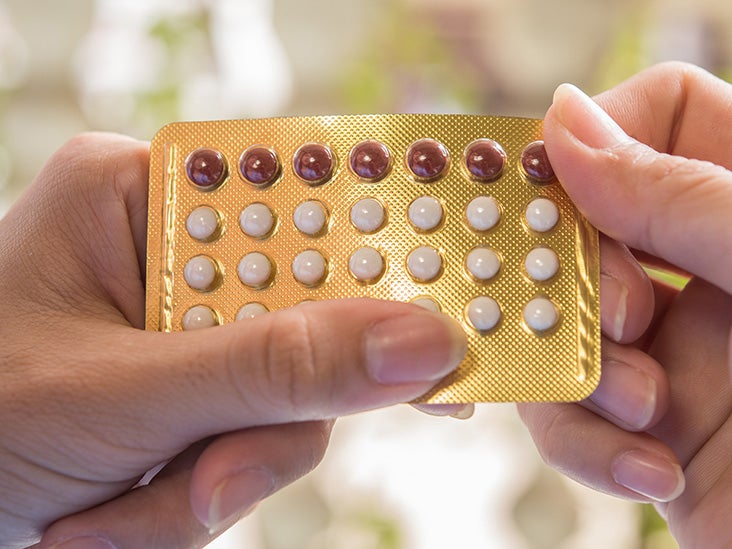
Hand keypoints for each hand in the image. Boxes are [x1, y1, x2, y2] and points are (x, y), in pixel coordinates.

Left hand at [0, 134, 466, 547]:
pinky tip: (105, 521)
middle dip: (257, 424)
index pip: (296, 204)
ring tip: (105, 521)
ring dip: (209, 481)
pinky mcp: (189, 398)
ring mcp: (186, 332)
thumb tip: (419, 344)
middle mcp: (174, 255)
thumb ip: (272, 372)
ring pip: (281, 404)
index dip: (374, 260)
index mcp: (143, 199)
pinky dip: (189, 503)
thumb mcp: (121, 397)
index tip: (440, 326)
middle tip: (205, 483)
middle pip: (301, 322)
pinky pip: (249, 447)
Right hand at [518, 62, 731, 546]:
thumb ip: (681, 197)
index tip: (554, 192)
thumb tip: (565, 120)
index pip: (661, 115)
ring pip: (556, 319)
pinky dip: (584, 443)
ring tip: (648, 413)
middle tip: (619, 321)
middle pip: (585, 222)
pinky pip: (564, 410)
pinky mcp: (647, 425)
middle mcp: (712, 269)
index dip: (597, 138)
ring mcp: (676, 348)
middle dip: (577, 277)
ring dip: (580, 371)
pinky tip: (649, 470)